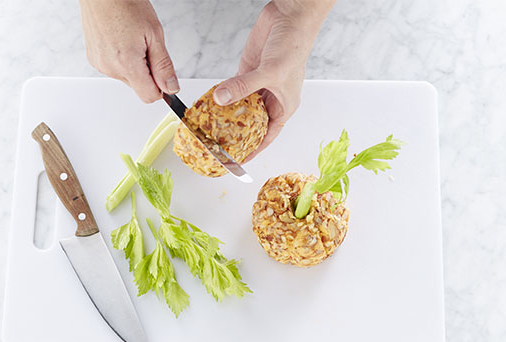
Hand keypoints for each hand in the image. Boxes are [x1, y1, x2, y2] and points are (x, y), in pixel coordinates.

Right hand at [79, 0, 178, 102]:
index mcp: (127, 64)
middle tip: (146, 45)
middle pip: (138, 87)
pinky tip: (121, 40)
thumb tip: (171, 87)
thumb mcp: (154, 34)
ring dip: (134, 65)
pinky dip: (121, 59)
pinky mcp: (94, 58)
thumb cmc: (125, 4)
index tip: (163, 74)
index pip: (149, 96)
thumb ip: (163, 66)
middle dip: (147, 72)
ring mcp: (100, 64)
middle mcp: (110, 68)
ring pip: (127, 77)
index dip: (161, 88)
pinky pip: (114, 68)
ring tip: (131, 39)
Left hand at [213, 0, 335, 159]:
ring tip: (211, 128)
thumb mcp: (270, 72)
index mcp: (285, 105)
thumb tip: (222, 99)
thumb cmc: (294, 46)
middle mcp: (271, 98)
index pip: (269, 134)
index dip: (256, 148)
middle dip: (238, 134)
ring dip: (227, 114)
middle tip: (219, 145)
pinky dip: (222, 94)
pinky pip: (232, 88)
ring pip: (240, 105)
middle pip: (253, 122)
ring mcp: (258, 84)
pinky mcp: (247, 71)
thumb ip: (244, 87)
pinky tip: (211, 103)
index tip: (240, 160)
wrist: (290, 17)